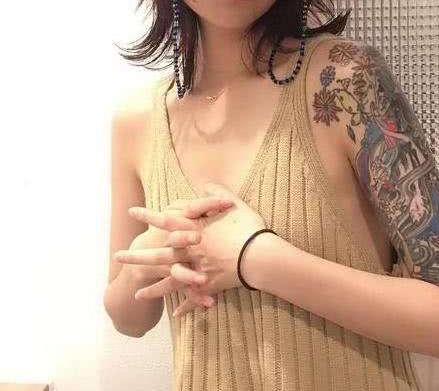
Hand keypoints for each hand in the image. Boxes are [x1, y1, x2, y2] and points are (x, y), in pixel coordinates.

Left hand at [116, 182, 270, 316]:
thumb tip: (206, 184)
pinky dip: (186, 306)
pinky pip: (194, 298)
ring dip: (152, 289)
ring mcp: (197, 270)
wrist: (260, 255)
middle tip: (118, 257)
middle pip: (158, 254)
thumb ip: (218, 194)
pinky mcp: (208, 285)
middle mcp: (191, 250)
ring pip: (169, 281)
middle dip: (137, 256)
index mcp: (195, 229)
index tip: (132, 211)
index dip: (149, 215)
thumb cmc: (249, 227)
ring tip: (136, 295)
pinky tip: (175, 314)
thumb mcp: (235, 205)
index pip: (167, 221)